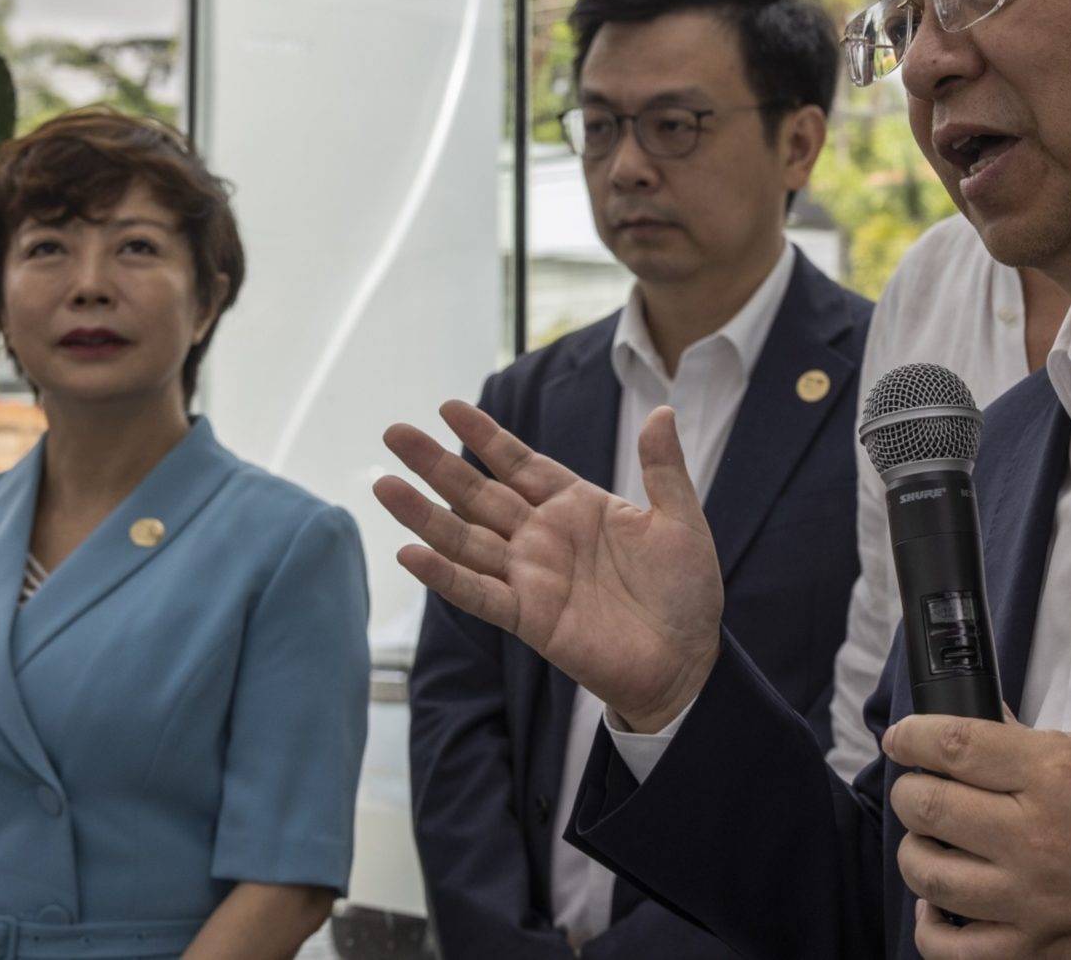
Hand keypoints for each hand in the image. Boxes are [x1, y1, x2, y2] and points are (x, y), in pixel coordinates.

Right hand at [376, 400, 723, 731]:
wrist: (687, 662)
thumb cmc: (686, 593)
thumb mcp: (681, 522)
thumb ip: (663, 469)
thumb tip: (663, 409)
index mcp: (576, 506)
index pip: (519, 462)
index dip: (485, 437)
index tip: (449, 408)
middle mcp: (543, 537)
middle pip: (478, 493)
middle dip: (436, 463)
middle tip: (394, 433)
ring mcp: (531, 576)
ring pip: (466, 539)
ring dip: (424, 515)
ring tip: (384, 485)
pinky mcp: (529, 617)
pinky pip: (479, 593)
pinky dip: (445, 576)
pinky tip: (411, 554)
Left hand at [884, 716, 1070, 959]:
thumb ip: (1036, 741)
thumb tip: (983, 729)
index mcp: (1056, 773)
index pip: (951, 745)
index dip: (911, 736)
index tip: (902, 737)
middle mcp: (1036, 836)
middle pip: (927, 807)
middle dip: (912, 790)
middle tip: (920, 787)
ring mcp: (1035, 900)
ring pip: (929, 875)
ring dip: (918, 852)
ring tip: (933, 842)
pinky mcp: (1041, 950)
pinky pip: (955, 951)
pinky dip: (933, 927)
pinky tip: (942, 906)